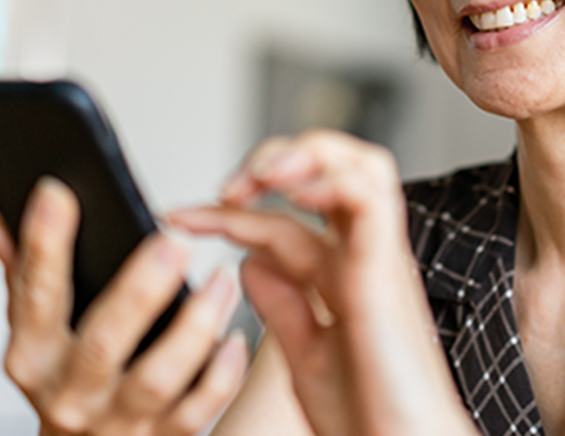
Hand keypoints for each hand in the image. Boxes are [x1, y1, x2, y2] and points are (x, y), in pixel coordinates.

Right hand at [0, 177, 248, 435]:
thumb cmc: (64, 383)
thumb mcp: (36, 332)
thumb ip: (24, 275)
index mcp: (33, 356)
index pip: (34, 294)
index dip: (44, 243)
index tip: (58, 193)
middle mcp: (70, 393)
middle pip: (103, 341)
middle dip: (140, 290)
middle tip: (174, 242)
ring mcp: (116, 421)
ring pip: (158, 378)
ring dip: (195, 326)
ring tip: (222, 282)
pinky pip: (198, 410)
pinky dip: (221, 374)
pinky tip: (235, 338)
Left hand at [167, 131, 476, 435]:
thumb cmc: (369, 415)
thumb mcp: (307, 354)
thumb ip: (283, 306)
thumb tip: (249, 261)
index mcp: (343, 277)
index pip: (283, 219)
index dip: (227, 213)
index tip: (179, 219)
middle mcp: (363, 257)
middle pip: (333, 169)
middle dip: (275, 159)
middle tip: (227, 187)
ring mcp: (378, 257)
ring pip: (359, 165)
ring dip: (304, 155)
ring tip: (259, 175)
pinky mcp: (386, 267)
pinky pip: (368, 195)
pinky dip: (329, 179)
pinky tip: (292, 192)